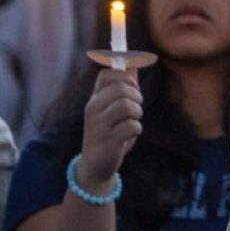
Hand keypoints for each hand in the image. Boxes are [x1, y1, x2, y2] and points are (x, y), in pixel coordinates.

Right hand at [77, 69, 143, 191]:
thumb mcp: (111, 109)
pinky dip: (136, 130)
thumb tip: (133, 64)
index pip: (106, 74)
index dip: (124, 76)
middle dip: (136, 96)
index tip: (132, 87)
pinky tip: (129, 136)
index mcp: (93, 99)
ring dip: (137, 113)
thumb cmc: (107, 133)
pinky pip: (131, 126)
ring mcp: (98, 126)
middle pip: (121, 88)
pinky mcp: (107, 141)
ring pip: (127, 106)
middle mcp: (92, 110)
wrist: (95, 166)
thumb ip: (122, 88)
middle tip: (136, 107)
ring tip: (133, 121)